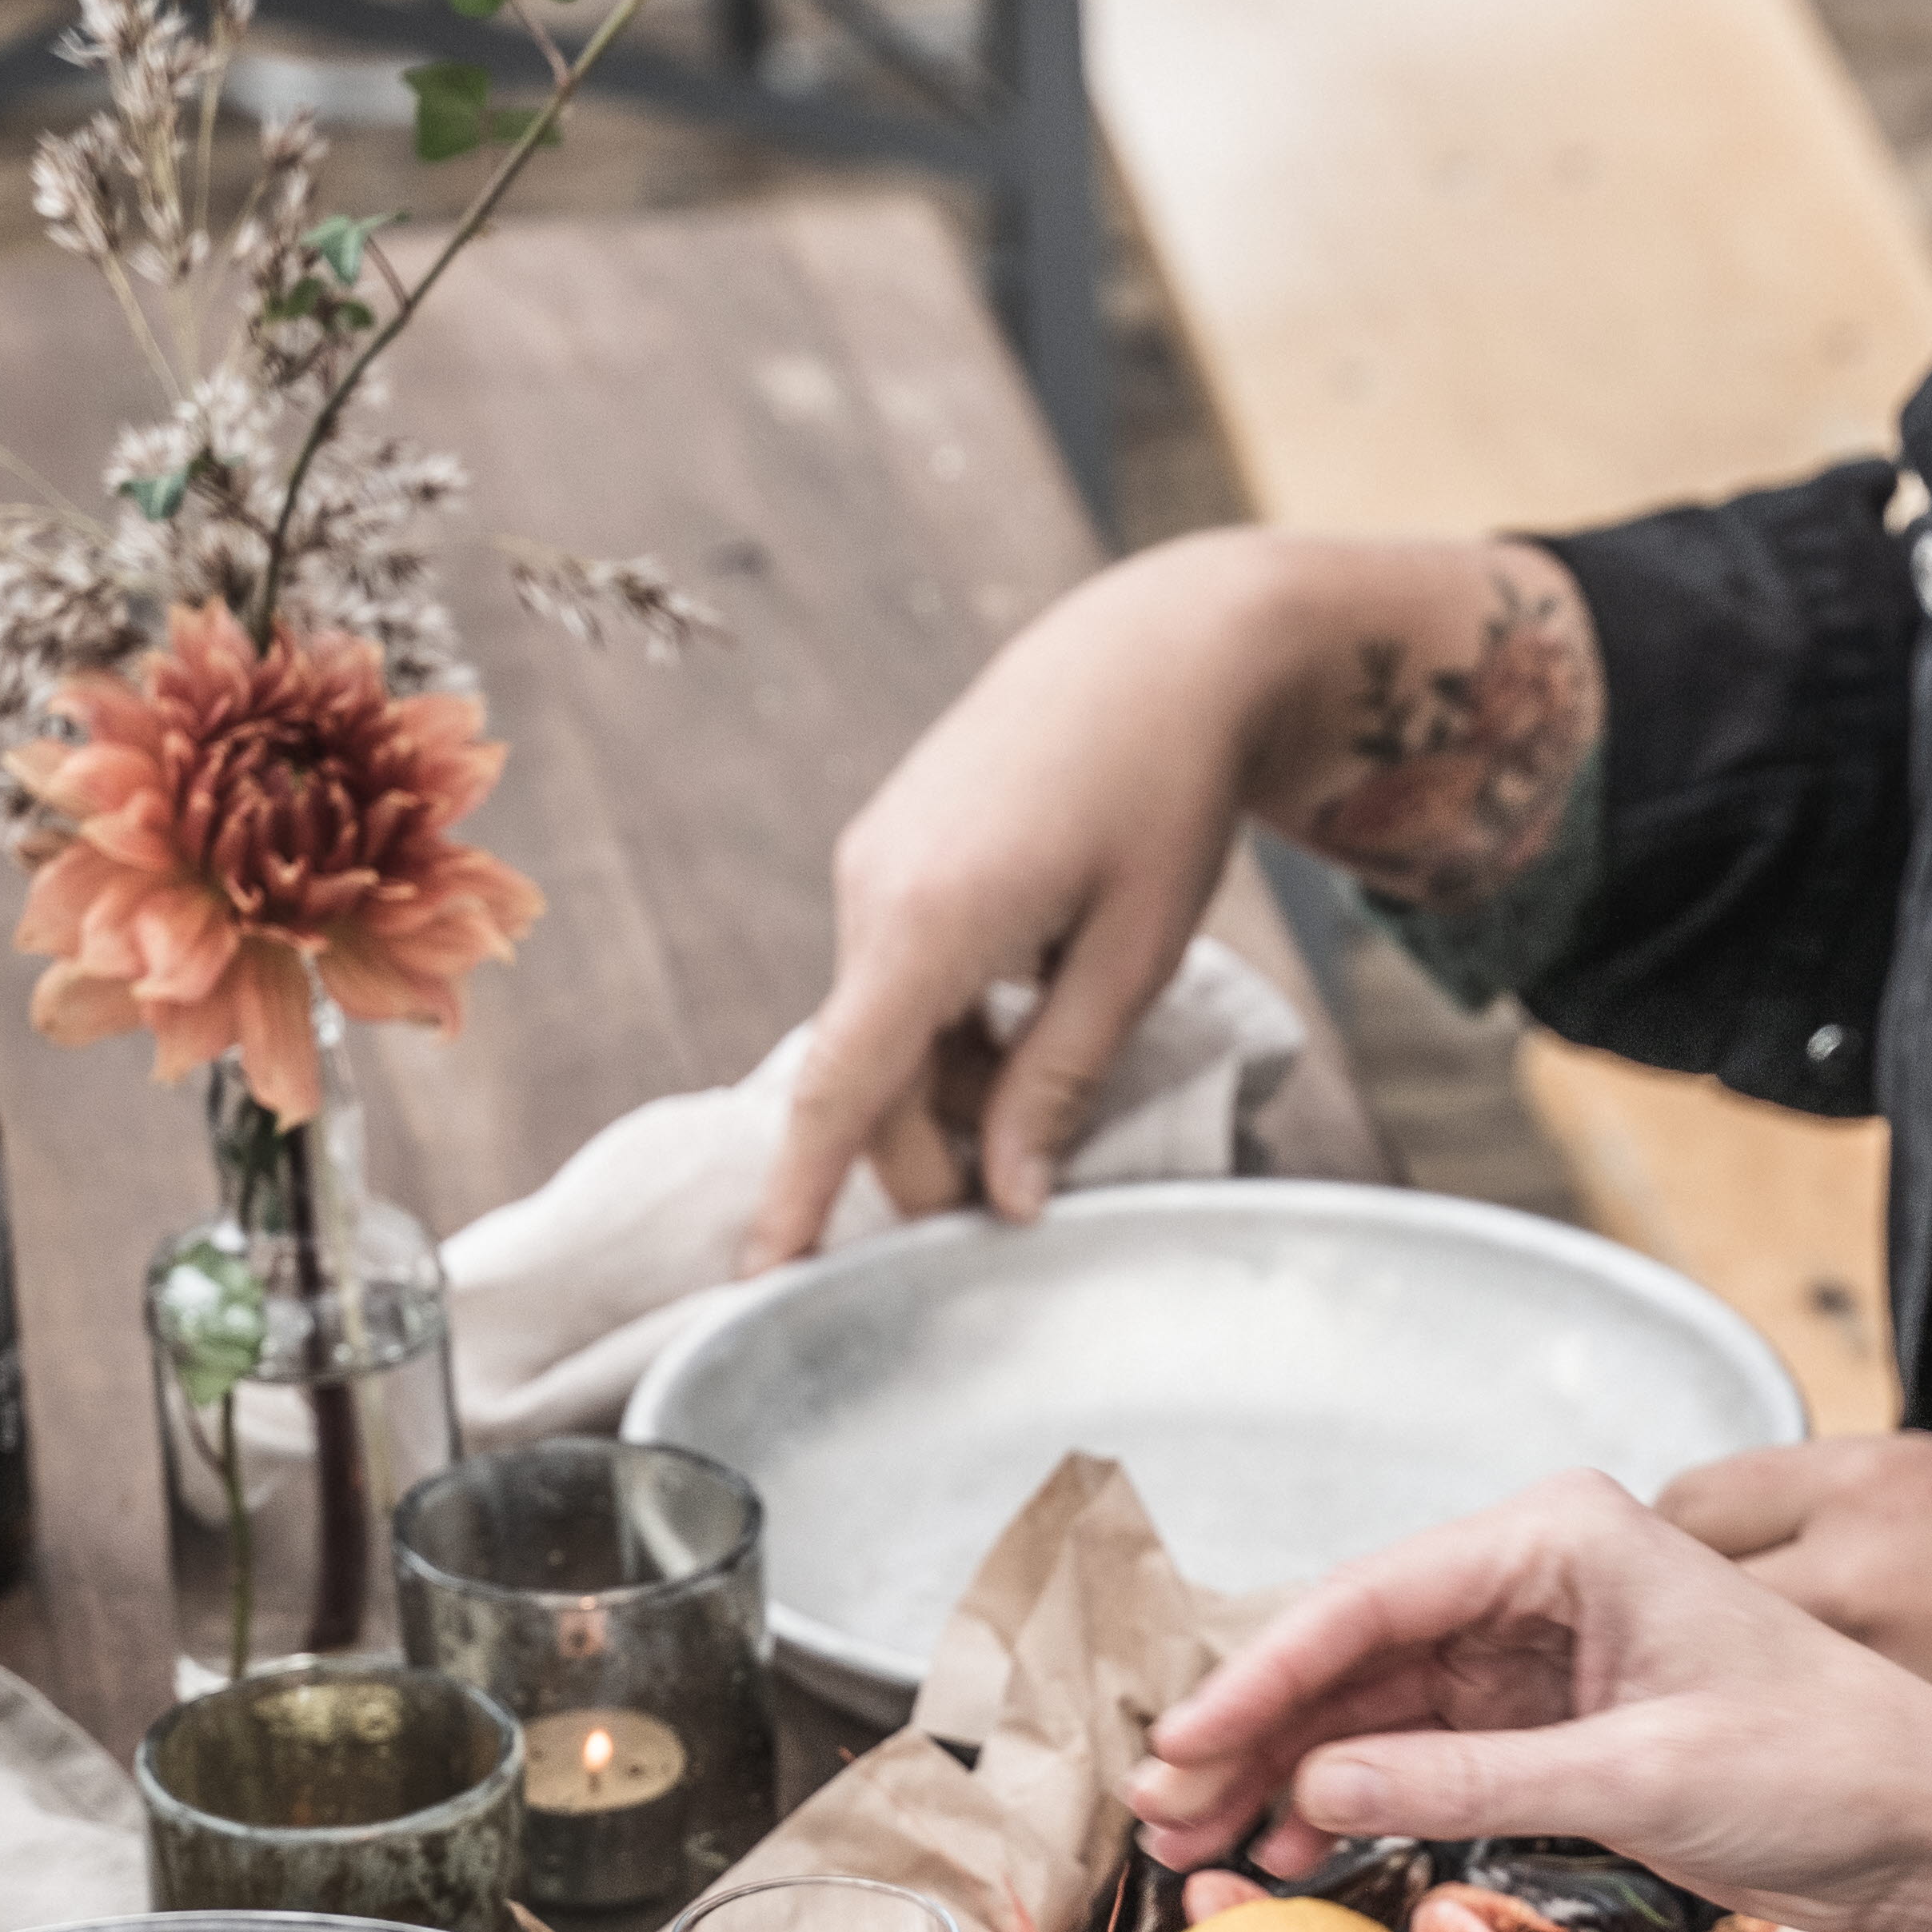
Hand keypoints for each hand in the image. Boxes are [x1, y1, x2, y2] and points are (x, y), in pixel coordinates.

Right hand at [743, 529, 1599, 1271]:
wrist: (1162, 652)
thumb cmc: (1167, 800)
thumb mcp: (1134, 959)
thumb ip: (1059, 1083)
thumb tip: (1004, 1201)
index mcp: (929, 921)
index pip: (838, 1091)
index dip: (799, 1195)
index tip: (764, 1280)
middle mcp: (873, 891)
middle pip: (867, 1079)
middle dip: (929, 1156)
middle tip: (1024, 1196)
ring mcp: (874, 866)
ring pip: (889, 1032)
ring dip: (953, 1085)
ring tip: (1062, 1056)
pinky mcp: (893, 853)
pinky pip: (902, 976)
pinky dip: (954, 1024)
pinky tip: (1039, 995)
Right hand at [1128, 1472, 1931, 1931]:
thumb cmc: (1829, 1762)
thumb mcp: (1640, 1775)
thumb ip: (1469, 1779)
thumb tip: (1320, 1784)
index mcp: (1565, 1536)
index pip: (1373, 1597)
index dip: (1263, 1678)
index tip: (1182, 1749)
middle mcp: (1539, 1573)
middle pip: (1355, 1648)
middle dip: (1256, 1731)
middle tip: (1165, 1816)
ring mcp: (1539, 1647)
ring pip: (1374, 1703)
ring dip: (1291, 1773)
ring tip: (1208, 1850)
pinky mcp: (1549, 1718)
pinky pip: (1423, 1750)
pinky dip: (1358, 1798)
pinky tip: (1298, 1850)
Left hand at [1659, 1437, 1931, 1750]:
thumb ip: (1828, 1503)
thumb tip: (1724, 1536)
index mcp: (1869, 1482)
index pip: (1689, 1502)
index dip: (1676, 1541)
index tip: (1681, 1569)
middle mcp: (1851, 1569)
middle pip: (1679, 1592)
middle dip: (1669, 1618)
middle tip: (1683, 1645)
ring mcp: (1861, 1671)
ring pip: (1711, 1682)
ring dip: (1698, 1689)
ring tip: (1732, 1702)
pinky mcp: (1880, 1762)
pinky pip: (1766, 1756)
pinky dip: (1758, 1751)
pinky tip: (1786, 1752)